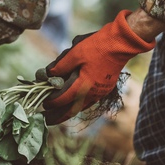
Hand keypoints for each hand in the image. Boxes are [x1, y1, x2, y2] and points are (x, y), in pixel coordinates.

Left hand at [40, 10, 154, 123]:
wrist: (120, 44)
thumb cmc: (97, 46)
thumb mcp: (75, 52)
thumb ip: (61, 65)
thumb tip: (49, 74)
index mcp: (83, 85)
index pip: (63, 98)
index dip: (52, 102)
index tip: (43, 103)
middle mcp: (92, 93)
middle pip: (72, 110)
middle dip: (58, 116)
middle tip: (47, 121)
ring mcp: (100, 92)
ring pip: (82, 107)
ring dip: (69, 112)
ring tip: (59, 117)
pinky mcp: (105, 88)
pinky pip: (90, 101)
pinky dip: (80, 105)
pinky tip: (76, 105)